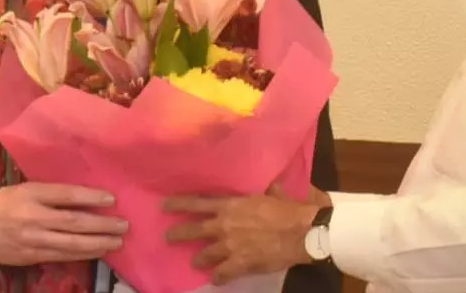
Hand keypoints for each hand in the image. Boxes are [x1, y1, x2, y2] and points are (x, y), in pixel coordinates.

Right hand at [0, 182, 125, 266]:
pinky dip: (82, 254)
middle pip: (73, 222)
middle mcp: (33, 217)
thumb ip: (53, 193)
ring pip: (70, 244)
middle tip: (123, 225)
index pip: (66, 195)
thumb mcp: (27, 188)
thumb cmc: (5, 202)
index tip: (111, 199)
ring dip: (96, 243)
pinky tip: (97, 252)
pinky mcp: (30, 256)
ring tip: (117, 242)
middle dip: (101, 225)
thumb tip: (87, 197)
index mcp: (32, 194)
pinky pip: (60, 256)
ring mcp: (32, 239)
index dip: (90, 197)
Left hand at [163, 184, 319, 283]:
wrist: (301, 232)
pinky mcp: (239, 263)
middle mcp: (225, 224)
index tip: (164, 205)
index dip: (180, 204)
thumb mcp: (276, 194)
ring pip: (206, 254)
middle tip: (167, 237)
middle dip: (179, 233)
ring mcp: (230, 245)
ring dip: (199, 259)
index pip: (199, 203)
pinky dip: (219, 277)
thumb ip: (269, 191)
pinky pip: (223, 273)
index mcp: (232, 205)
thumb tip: (272, 185)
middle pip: (195, 229)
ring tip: (195, 263)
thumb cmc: (289, 210)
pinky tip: (217, 279)